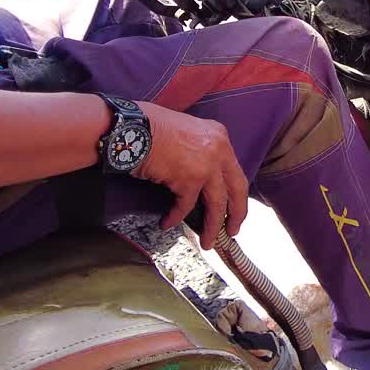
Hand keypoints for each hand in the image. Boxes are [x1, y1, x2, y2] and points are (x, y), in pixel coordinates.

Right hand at [133, 101, 248, 246]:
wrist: (133, 126)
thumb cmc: (152, 126)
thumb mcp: (188, 130)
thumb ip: (200, 149)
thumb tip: (200, 176)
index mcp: (220, 136)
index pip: (234, 170)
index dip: (234, 192)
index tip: (233, 207)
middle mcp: (219, 150)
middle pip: (237, 189)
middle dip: (237, 214)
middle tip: (232, 231)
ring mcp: (206, 166)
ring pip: (217, 204)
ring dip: (213, 226)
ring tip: (208, 242)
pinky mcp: (188, 179)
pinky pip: (185, 206)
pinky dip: (176, 217)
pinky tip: (168, 223)